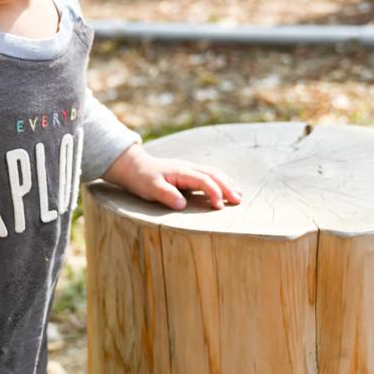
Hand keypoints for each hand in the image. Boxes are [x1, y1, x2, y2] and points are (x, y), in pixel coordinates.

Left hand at [101, 143, 241, 211]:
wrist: (134, 166)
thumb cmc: (142, 179)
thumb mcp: (150, 188)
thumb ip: (166, 195)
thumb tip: (182, 205)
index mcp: (181, 172)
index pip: (204, 180)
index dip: (214, 192)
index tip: (219, 206)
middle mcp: (188, 168)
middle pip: (214, 174)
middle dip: (227, 187)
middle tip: (238, 200)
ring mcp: (189, 169)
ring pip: (214, 173)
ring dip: (227, 183)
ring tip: (239, 194)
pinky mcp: (188, 173)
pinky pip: (209, 174)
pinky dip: (221, 180)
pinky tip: (227, 187)